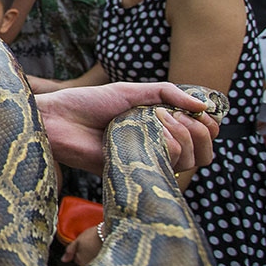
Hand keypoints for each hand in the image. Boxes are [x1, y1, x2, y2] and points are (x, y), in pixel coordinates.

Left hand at [37, 82, 218, 173]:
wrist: (56, 118)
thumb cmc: (87, 103)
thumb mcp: (129, 91)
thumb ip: (166, 94)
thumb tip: (204, 104)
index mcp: (157, 129)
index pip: (200, 137)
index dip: (208, 126)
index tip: (203, 113)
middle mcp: (155, 148)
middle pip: (203, 153)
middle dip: (199, 131)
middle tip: (174, 116)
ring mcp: (145, 162)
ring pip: (189, 161)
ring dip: (183, 137)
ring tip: (159, 121)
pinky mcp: (134, 174)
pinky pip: (166, 168)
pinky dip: (169, 147)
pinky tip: (154, 133)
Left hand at [62, 225, 101, 265]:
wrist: (106, 233)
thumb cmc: (90, 237)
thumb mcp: (77, 242)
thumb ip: (69, 251)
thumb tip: (63, 260)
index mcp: (81, 262)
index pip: (73, 258)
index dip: (74, 249)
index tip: (77, 242)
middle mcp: (88, 264)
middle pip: (80, 258)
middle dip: (80, 250)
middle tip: (83, 241)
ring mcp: (95, 261)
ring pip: (86, 256)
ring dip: (86, 250)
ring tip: (89, 241)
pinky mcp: (100, 257)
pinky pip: (92, 255)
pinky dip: (92, 249)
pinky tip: (93, 243)